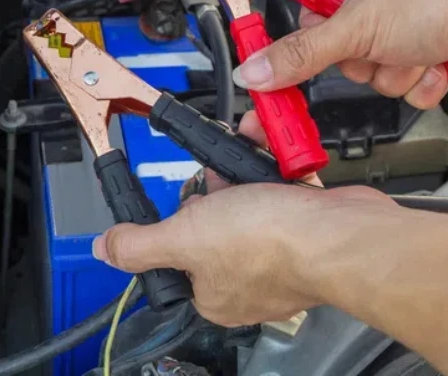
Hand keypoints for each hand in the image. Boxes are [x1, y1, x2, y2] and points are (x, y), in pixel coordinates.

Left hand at [92, 111, 392, 326]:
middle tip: (218, 177)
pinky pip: (280, 190)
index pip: (179, 255)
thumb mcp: (185, 237)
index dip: (178, 222)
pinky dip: (274, 168)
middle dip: (214, 187)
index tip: (185, 201)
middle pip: (214, 222)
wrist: (342, 233)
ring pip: (248, 201)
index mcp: (213, 292)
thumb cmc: (273, 245)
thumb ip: (141, 245)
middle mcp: (246, 277)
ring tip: (245, 157)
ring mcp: (279, 252)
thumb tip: (105, 250)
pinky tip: (271, 154)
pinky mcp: (305, 228)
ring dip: (243, 171)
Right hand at [234, 0, 447, 108]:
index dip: (310, 38)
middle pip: (344, 49)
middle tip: (380, 47)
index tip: (301, 57)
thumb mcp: (358, 25)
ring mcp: (415, 19)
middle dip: (366, 60)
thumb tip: (256, 70)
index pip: (311, 8)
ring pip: (379, 71)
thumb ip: (302, 53)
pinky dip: (425, 80)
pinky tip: (442, 62)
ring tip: (421, 49)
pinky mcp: (440, 45)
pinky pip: (411, 81)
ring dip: (399, 71)